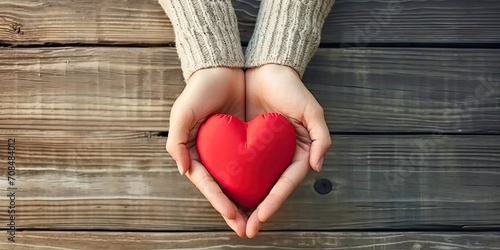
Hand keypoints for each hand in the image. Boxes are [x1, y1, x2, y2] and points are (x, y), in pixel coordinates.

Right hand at [166, 67, 247, 236]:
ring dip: (249, 203)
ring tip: (258, 222)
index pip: (209, 183)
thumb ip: (178, 141)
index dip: (220, 202)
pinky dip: (259, 182)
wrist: (222, 68)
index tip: (233, 216)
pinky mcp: (246, 142)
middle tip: (247, 230)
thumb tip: (184, 171)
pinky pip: (254, 166)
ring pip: (240, 182)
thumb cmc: (199, 90)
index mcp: (197, 153)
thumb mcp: (182, 113)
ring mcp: (230, 150)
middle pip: (225, 189)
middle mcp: (214, 155)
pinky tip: (268, 195)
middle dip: (235, 212)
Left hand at [244, 64, 331, 237]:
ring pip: (250, 183)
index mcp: (295, 153)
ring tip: (233, 222)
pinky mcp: (242, 143)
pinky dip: (230, 182)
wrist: (265, 68)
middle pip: (267, 190)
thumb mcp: (312, 111)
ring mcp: (259, 152)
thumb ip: (322, 138)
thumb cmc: (291, 89)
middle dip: (257, 212)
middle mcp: (277, 156)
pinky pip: (235, 166)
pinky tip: (222, 196)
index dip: (273, 202)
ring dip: (242, 203)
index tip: (261, 218)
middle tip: (245, 231)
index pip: (284, 183)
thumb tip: (317, 167)